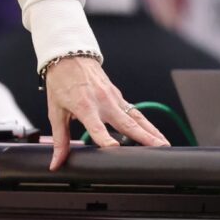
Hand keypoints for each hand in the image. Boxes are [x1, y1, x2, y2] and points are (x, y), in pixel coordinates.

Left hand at [42, 54, 168, 167]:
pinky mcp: (119, 96)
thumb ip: (60, 140)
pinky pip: (135, 112)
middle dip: (144, 137)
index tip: (115, 148)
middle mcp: (103, 102)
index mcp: (84, 106)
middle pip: (126, 123)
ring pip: (136, 118)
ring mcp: (114, 98)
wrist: (69, 56)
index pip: (96, 126)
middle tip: (158, 149)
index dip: (104, 138)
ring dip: (152, 131)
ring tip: (164, 145)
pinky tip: (155, 133)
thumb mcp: (55, 112)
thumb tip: (56, 163)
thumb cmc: (61, 82)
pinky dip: (146, 124)